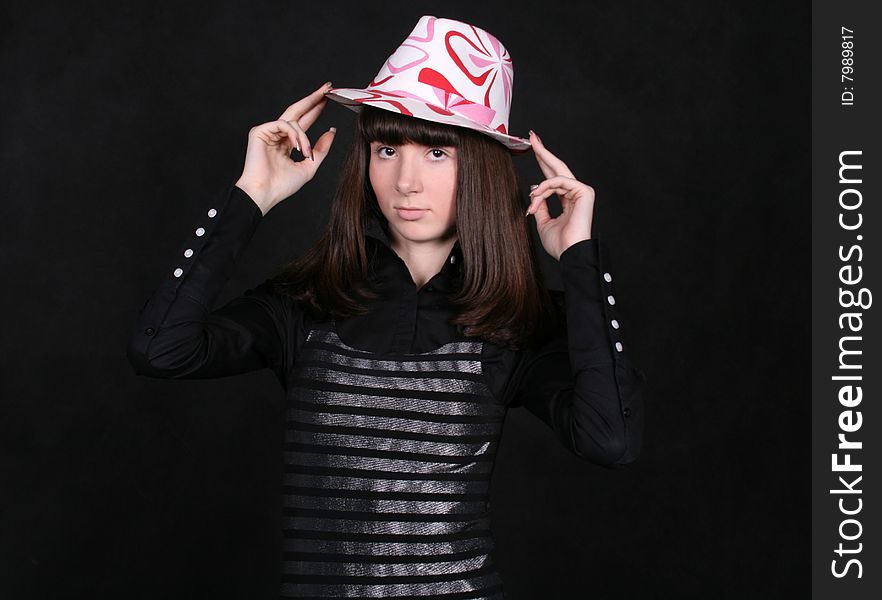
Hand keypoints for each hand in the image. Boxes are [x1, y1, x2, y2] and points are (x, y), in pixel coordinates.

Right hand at [235, 82, 336, 214]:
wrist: (265, 193)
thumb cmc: (283, 185)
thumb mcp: (309, 166)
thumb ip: (321, 148)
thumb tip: (332, 130)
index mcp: (287, 142)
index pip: (304, 120)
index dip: (316, 108)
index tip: (329, 97)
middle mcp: (277, 134)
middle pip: (298, 110)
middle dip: (313, 98)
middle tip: (328, 87)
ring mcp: (268, 131)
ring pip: (293, 121)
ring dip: (304, 137)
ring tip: (306, 153)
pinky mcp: (259, 131)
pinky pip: (284, 124)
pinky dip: (295, 135)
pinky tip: (298, 148)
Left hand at [525, 130, 594, 259]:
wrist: (569, 253)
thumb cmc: (559, 243)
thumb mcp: (543, 222)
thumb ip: (540, 204)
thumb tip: (535, 189)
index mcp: (568, 200)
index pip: (554, 177)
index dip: (544, 161)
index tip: (534, 147)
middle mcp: (576, 193)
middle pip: (557, 167)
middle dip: (544, 152)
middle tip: (532, 136)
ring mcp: (581, 191)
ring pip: (554, 178)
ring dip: (539, 189)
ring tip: (532, 199)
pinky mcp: (583, 191)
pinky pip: (559, 182)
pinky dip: (545, 188)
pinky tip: (536, 195)